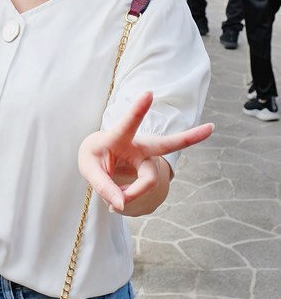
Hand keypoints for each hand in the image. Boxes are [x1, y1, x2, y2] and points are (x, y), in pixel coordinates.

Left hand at [78, 92, 213, 214]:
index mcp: (118, 136)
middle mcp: (139, 145)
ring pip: (148, 181)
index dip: (138, 109)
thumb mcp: (89, 169)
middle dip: (189, 137)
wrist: (97, 157)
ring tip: (113, 197)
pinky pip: (142, 191)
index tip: (149, 93)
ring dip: (129, 194)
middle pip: (165, 144)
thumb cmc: (92, 156)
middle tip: (211, 128)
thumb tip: (122, 205)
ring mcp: (147, 159)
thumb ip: (103, 186)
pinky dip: (128, 198)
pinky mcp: (150, 171)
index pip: (128, 123)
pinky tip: (118, 196)